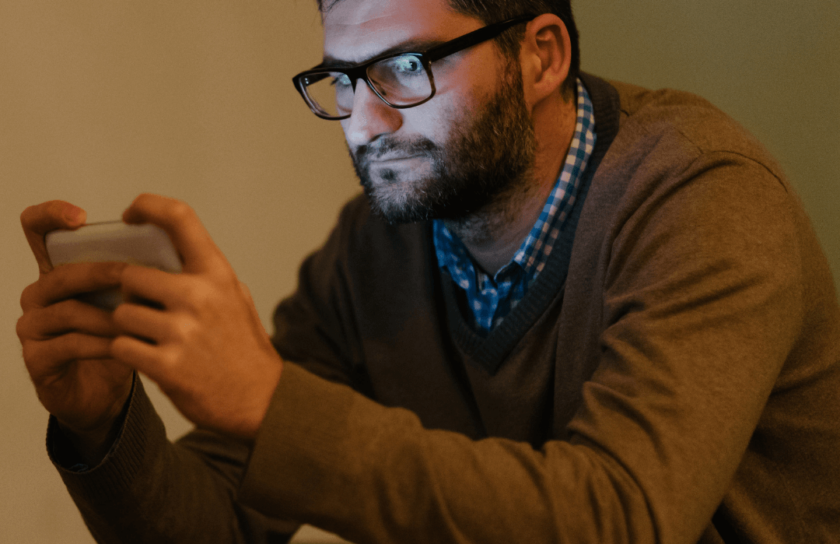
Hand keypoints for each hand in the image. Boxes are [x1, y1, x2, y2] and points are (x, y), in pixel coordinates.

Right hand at [17, 201, 133, 461]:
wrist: (109, 393)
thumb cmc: (121, 337)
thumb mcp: (132, 299)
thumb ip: (140, 271)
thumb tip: (172, 245)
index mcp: (60, 271)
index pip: (39, 230)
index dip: (51, 216)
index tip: (81, 217)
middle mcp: (39, 294)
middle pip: (61, 273)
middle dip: (100, 272)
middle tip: (132, 274)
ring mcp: (33, 327)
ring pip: (67, 311)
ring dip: (106, 314)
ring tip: (137, 317)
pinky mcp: (37, 360)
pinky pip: (68, 345)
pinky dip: (100, 343)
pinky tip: (125, 345)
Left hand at [111, 194, 282, 440]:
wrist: (259, 399)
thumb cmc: (243, 347)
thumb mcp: (234, 297)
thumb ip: (203, 273)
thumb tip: (161, 247)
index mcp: (216, 274)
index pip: (179, 218)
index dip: (148, 206)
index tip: (131, 214)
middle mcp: (199, 296)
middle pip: (130, 274)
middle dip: (129, 291)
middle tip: (142, 306)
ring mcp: (182, 331)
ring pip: (122, 313)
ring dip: (127, 326)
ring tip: (149, 337)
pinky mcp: (166, 365)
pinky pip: (121, 346)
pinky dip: (128, 353)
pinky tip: (147, 357)